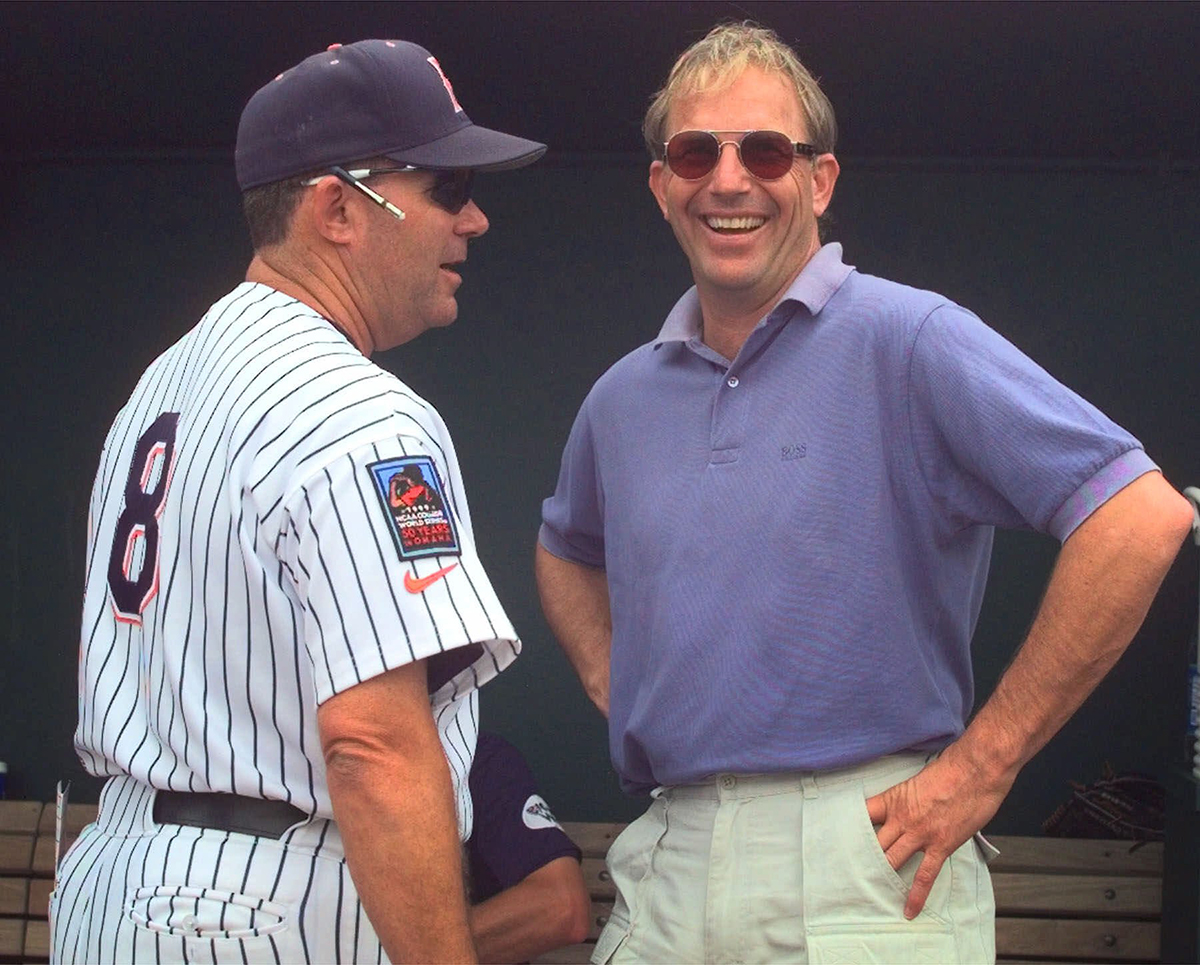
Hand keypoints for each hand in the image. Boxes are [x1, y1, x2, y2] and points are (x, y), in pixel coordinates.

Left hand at [864, 747, 1013, 918]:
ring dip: (880, 876)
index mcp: (893, 800)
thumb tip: (906, 808)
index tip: (839, 840)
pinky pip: (924, 876)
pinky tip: (908, 910)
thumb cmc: (951, 769)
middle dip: (860, 859)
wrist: (976, 769)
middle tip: (847, 875)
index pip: (862, 815)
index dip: (849, 828)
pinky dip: (915, 895)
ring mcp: (920, 834)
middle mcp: (901, 818)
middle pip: (872, 843)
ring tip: (868, 893)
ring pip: (891, 860)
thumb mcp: (918, 780)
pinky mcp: (940, 845)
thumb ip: (908, 799)